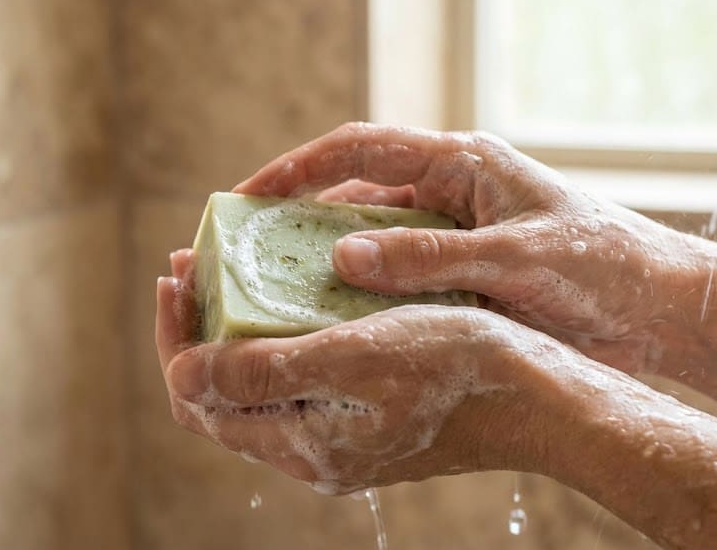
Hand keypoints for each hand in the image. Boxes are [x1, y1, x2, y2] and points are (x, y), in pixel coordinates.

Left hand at [156, 249, 564, 493]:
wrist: (541, 397)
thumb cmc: (456, 368)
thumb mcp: (353, 358)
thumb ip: (264, 373)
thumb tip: (182, 374)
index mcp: (303, 445)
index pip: (201, 400)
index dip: (175, 338)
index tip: (175, 276)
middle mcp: (314, 449)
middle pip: (225, 393)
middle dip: (198, 329)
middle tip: (191, 266)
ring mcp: (343, 435)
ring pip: (262, 384)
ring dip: (235, 330)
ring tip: (229, 272)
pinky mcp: (370, 416)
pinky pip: (301, 378)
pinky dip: (278, 337)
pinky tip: (287, 296)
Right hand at [232, 122, 703, 372]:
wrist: (659, 310)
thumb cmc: (601, 267)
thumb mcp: (514, 259)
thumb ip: (429, 257)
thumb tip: (341, 255)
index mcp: (462, 165)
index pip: (360, 149)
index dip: (297, 168)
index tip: (247, 196)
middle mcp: (450, 194)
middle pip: (355, 195)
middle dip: (300, 220)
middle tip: (245, 255)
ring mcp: (455, 236)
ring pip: (372, 243)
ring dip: (328, 265)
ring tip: (273, 297)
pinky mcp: (463, 276)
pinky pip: (398, 281)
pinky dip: (366, 299)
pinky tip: (334, 327)